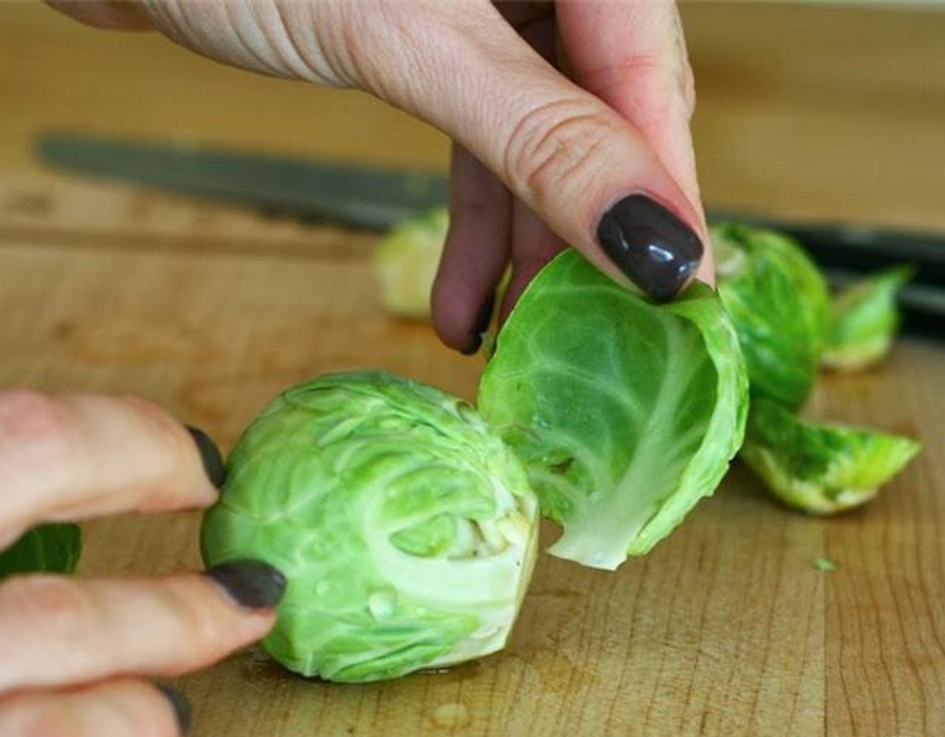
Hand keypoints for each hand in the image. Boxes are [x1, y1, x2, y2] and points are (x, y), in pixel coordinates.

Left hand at [51, 0, 707, 349]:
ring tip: (509, 344)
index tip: (683, 295)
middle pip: (604, 111)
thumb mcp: (410, 45)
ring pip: (539, 139)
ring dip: (522, 248)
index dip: (666, 188)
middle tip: (594, 336)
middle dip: (588, 232)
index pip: (650, 68)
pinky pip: (479, 139)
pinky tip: (459, 304)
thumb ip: (537, 137)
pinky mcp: (435, 37)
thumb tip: (656, 240)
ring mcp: (490, 1)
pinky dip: (469, 221)